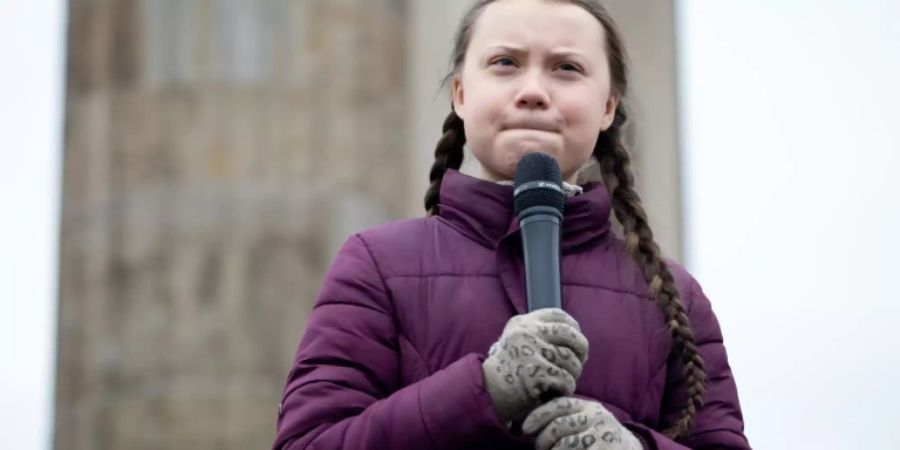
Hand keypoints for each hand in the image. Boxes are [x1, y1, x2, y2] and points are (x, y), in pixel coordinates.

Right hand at [482, 308, 589, 423]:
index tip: (575, 341)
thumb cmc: (506, 371)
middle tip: (579, 362)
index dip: (573, 327)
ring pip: (570, 359)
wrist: (487, 394)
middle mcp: (526, 333)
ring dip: (573, 373)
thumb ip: (537, 334)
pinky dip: (567, 388)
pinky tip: (559, 391)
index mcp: (522, 323)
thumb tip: (573, 333)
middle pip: (569, 333)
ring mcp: (531, 352)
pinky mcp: (536, 373)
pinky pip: (566, 379)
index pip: (557, 315)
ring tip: (565, 380)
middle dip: (581, 349)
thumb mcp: (515, 342)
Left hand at [522, 397, 642, 449]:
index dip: (538, 415)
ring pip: (564, 445)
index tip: (525, 428)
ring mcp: (602, 436)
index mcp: (589, 407)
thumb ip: (566, 418)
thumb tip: (529, 423)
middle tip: (539, 449)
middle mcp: (597, 418)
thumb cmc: (601, 438)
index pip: (559, 404)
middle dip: (543, 440)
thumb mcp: (588, 422)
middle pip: (558, 426)